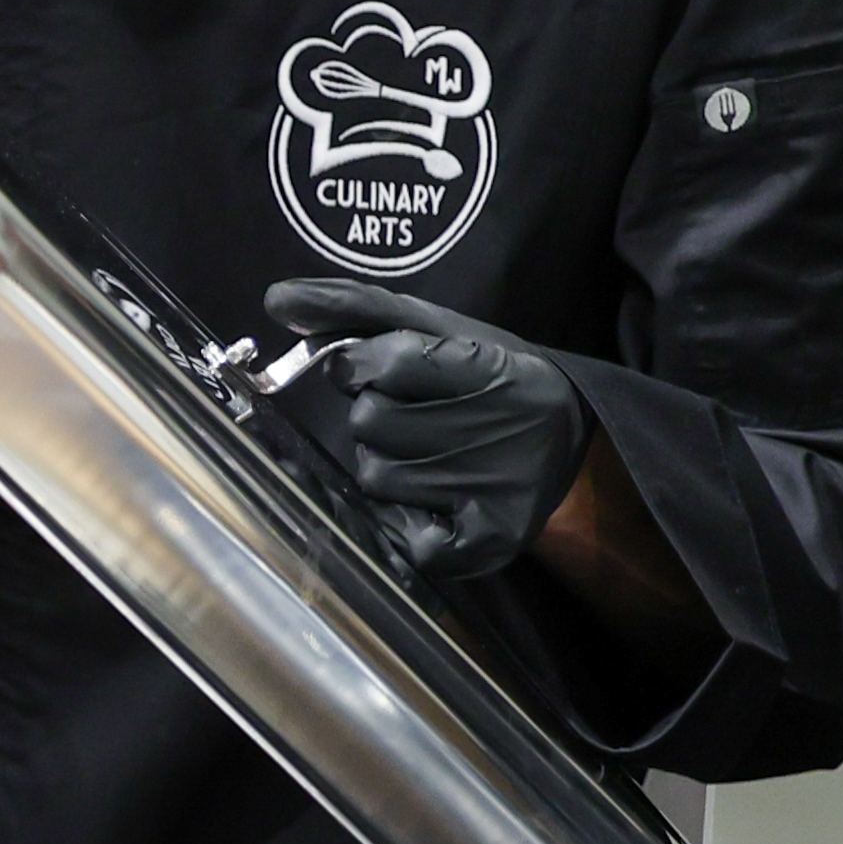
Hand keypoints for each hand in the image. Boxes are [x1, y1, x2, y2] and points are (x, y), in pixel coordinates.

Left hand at [261, 276, 591, 580]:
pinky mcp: (491, 543)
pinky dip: (408, 521)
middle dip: (378, 417)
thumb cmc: (487, 374)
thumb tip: (276, 299)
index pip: (384, 361)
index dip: (368, 364)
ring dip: (389, 465)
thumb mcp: (436, 328)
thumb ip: (353, 306)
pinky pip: (403, 538)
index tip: (392, 368)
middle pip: (369, 422)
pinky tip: (442, 501)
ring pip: (375, 476)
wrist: (566, 432)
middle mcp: (500, 430)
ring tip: (436, 455)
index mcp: (491, 368)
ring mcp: (496, 493)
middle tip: (425, 417)